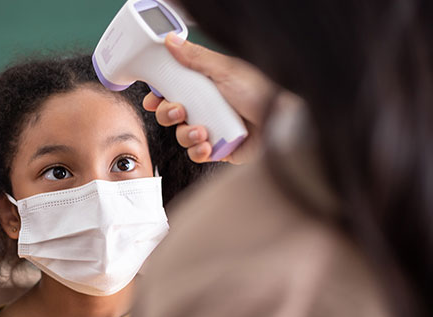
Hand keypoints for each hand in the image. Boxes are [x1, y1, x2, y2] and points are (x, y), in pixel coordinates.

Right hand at [143, 33, 273, 163]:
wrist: (283, 123)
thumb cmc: (263, 93)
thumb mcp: (225, 70)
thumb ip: (195, 58)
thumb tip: (171, 42)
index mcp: (206, 86)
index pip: (173, 90)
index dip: (159, 95)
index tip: (154, 98)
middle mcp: (207, 107)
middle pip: (171, 114)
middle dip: (169, 114)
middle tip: (180, 112)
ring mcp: (212, 129)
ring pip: (181, 135)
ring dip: (186, 135)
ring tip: (202, 131)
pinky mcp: (219, 149)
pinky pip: (196, 154)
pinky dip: (197, 150)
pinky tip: (208, 145)